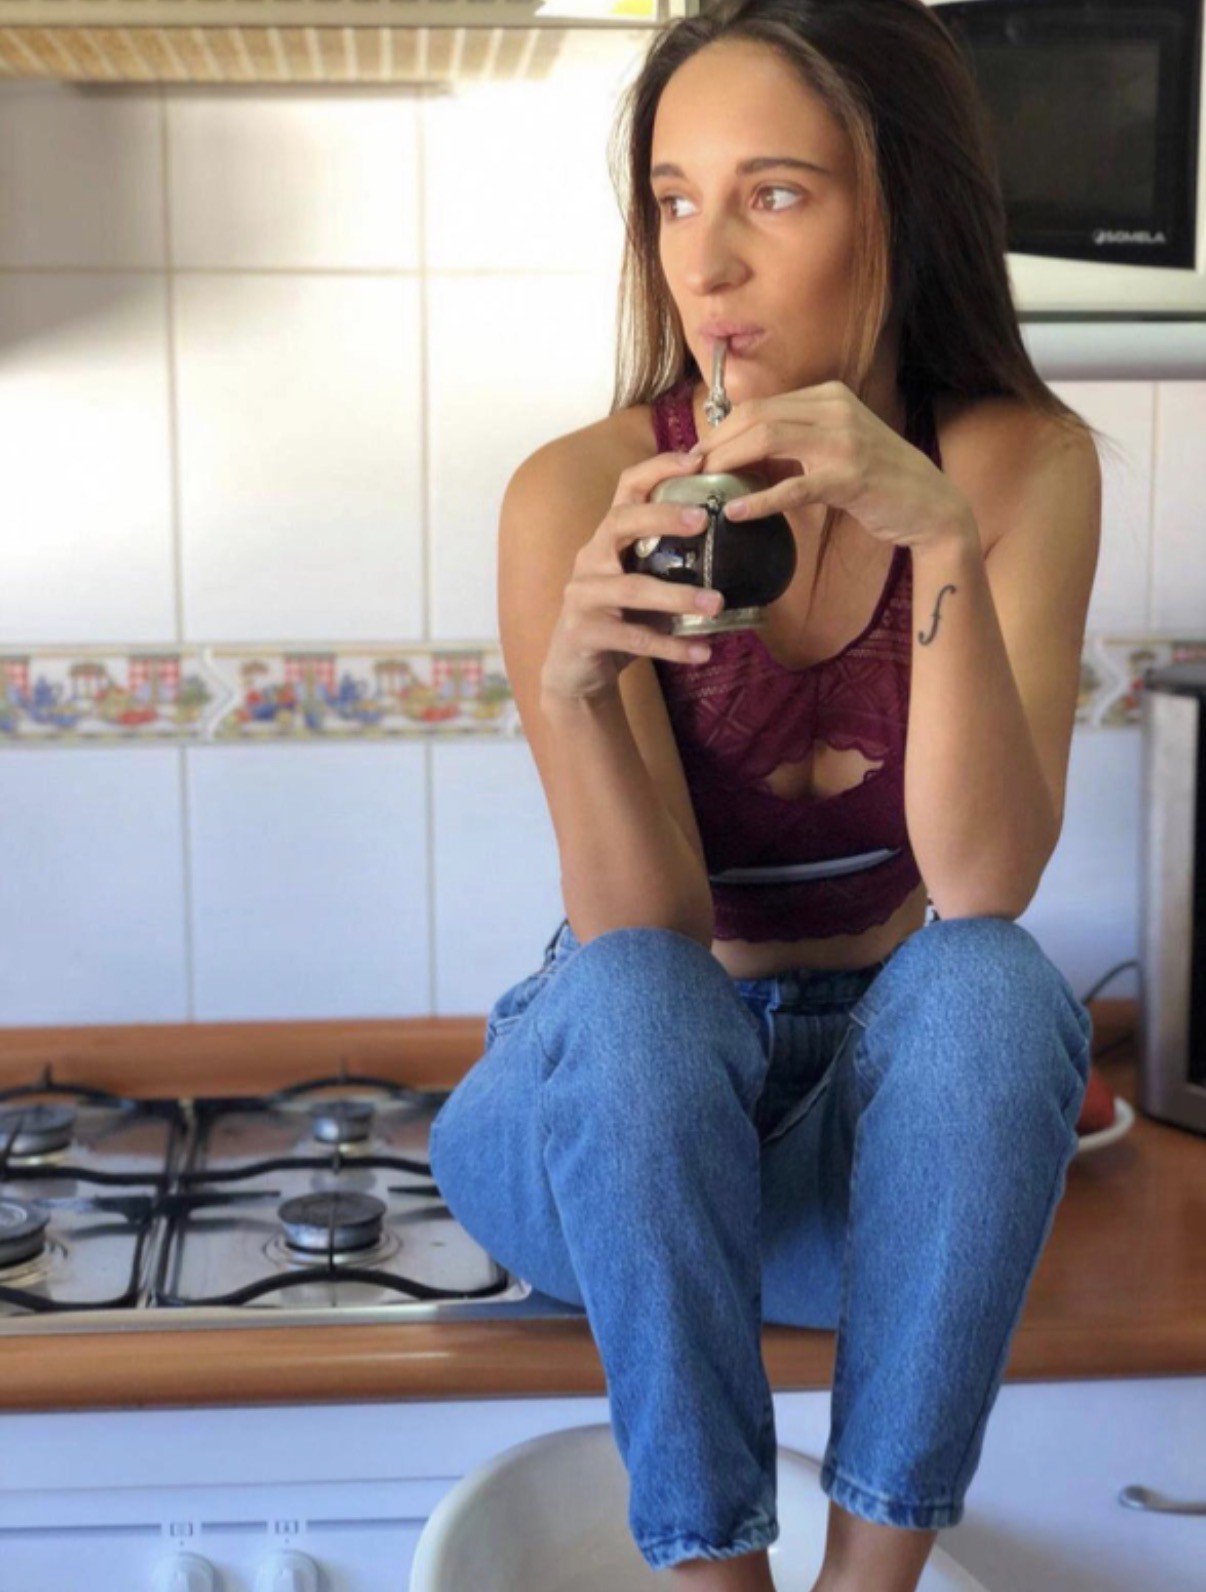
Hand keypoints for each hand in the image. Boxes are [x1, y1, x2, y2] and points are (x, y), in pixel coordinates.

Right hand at [539, 451, 724, 703]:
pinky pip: (635, 639)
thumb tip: (735, 549)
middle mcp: (591, 559)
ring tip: (716, 604)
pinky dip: (671, 646)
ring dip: (677, 596)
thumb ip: (671, 564)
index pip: (627, 488)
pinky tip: (702, 652)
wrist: (574, 670)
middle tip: (703, 519)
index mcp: (607, 539)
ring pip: (632, 588)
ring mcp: (583, 595)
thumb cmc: (618, 619)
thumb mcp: (641, 583)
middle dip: (661, 516)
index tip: (697, 459)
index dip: (658, 469)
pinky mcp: (585, 633)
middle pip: (621, 522)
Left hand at [688, 379, 973, 552]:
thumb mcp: (835, 448)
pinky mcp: (849, 477)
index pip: (761, 406)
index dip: (722, 429)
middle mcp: (835, 409)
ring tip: (703, 485)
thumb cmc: (878, 482)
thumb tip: (741, 455)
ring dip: (729, 464)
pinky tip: (735, 513)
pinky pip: (793, 487)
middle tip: (690, 471)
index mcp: (828, 397)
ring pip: (769, 441)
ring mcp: (844, 441)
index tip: (698, 454)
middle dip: (717, 444)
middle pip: (757, 418)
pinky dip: (760, 500)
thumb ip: (795, 444)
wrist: (931, 506)